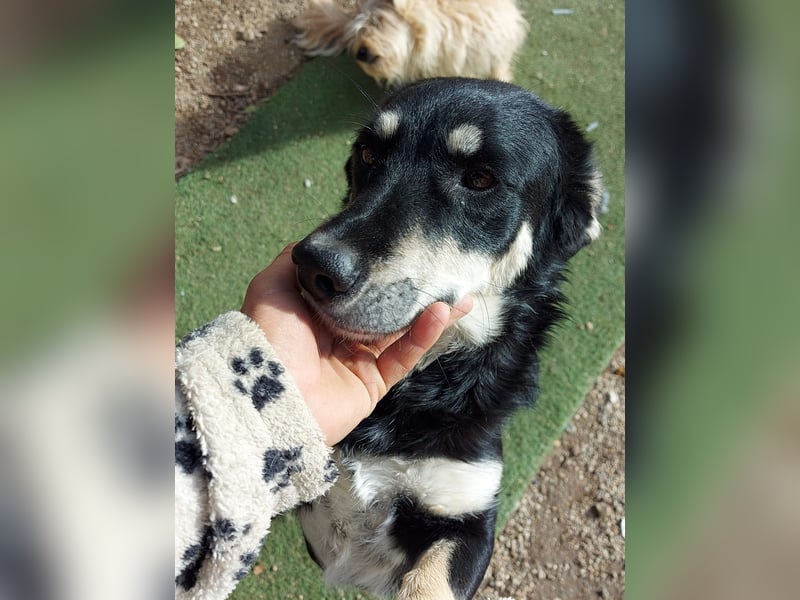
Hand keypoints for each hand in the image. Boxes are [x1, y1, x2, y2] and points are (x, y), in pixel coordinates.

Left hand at [241, 244, 471, 444]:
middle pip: (387, 307)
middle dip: (416, 290)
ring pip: (403, 332)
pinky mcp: (373, 384)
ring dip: (432, 312)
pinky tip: (441, 314)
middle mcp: (341, 333)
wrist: (268, 394)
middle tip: (445, 269)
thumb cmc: (269, 336)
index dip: (384, 269)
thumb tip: (323, 241)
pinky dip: (424, 336)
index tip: (408, 247)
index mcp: (319, 311)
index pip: (360, 286)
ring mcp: (359, 360)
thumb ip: (295, 260)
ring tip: (462, 293)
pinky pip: (404, 357)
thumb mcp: (272, 285)